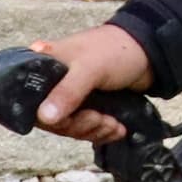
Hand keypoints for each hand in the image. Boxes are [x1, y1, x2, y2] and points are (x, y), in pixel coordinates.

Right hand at [31, 24, 156, 140]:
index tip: (76, 118)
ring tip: (112, 124)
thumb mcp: (90, 69)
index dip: (53, 118)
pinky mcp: (86, 104)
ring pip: (70, 127)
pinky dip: (101, 132)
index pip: (33, 102)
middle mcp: (53, 81)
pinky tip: (116, 128)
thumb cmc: (115, 50)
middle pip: (53, 119)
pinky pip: (85, 128)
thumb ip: (67, 92)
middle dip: (80, 126)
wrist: (148, 52)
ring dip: (94, 130)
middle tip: (100, 119)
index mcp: (44, 65)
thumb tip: (44, 117)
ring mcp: (69, 94)